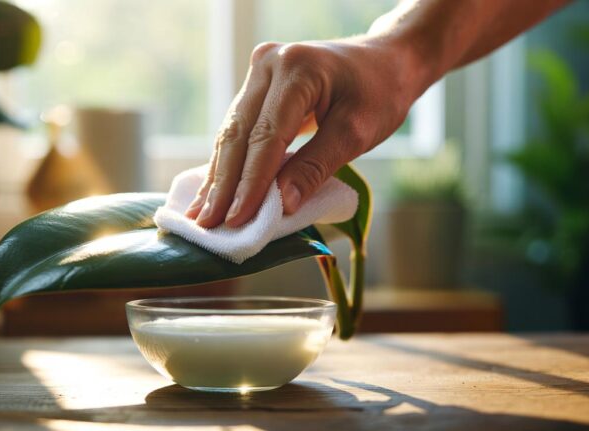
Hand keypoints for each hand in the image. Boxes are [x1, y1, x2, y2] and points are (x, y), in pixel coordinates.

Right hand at [185, 37, 417, 227]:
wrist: (386, 60)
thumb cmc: (380, 93)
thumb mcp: (357, 132)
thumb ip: (316, 166)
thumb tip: (281, 204)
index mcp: (296, 68)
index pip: (266, 135)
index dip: (250, 182)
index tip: (236, 219)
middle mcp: (268, 63)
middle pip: (239, 133)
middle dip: (224, 184)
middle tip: (207, 224)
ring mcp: (259, 72)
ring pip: (232, 132)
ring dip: (219, 176)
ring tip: (201, 215)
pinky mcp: (257, 86)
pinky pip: (239, 128)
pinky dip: (229, 162)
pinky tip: (213, 190)